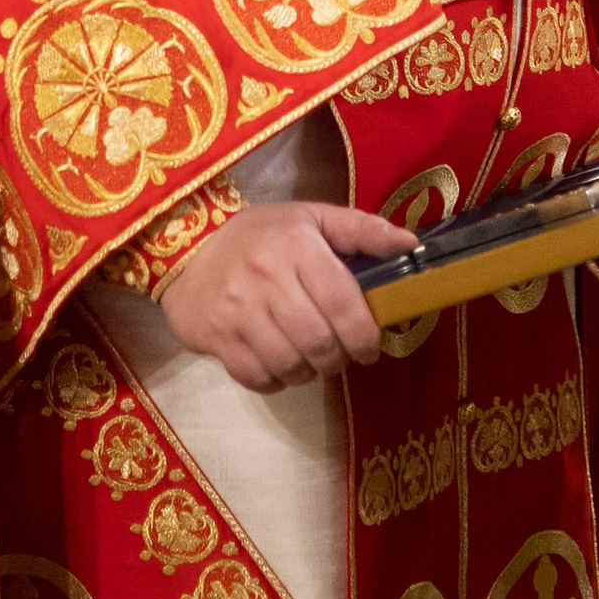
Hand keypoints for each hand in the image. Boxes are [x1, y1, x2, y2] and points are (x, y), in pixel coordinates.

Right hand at [159, 197, 419, 392]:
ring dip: (309, 372)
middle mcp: (266, 278)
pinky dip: (277, 380)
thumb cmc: (260, 235)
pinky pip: (258, 377)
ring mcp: (237, 310)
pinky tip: (280, 364)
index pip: (342, 301)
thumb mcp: (311, 218)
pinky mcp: (215, 337)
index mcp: (296, 245)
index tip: (370, 347)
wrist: (187, 248)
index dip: (364, 334)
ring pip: (290, 364)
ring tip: (310, 359)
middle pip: (319, 341)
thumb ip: (363, 230)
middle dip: (338, 358)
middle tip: (341, 355)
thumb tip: (412, 244)